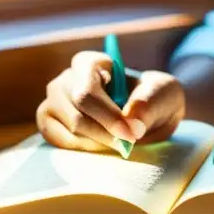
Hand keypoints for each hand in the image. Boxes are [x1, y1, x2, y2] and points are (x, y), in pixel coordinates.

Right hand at [36, 51, 184, 151]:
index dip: (108, 116)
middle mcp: (65, 80)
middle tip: (127, 146)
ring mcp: (53, 102)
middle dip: (104, 135)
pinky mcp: (49, 124)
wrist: (145, 116)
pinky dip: (82, 150)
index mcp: (90, 63)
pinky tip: (100, 146)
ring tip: (117, 143)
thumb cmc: (153, 99)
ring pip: (69, 131)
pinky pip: (58, 142)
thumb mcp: (164, 93)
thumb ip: (150, 102)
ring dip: (96, 144)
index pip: (87, 92)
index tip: (131, 135)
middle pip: (76, 114)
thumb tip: (131, 120)